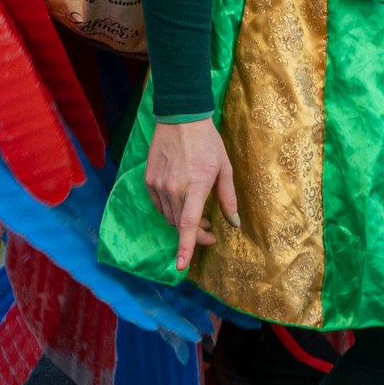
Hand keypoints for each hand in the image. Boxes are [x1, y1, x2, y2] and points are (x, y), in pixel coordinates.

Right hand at [144, 118, 238, 270]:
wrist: (180, 118)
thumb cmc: (207, 142)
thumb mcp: (224, 168)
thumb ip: (227, 197)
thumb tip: (234, 222)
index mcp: (195, 187)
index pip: (188, 225)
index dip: (186, 248)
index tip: (181, 266)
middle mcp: (174, 189)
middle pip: (180, 225)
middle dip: (195, 234)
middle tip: (209, 231)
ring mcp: (159, 185)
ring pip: (170, 217)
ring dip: (183, 223)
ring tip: (197, 215)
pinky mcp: (149, 180)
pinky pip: (160, 205)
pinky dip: (170, 210)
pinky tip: (181, 201)